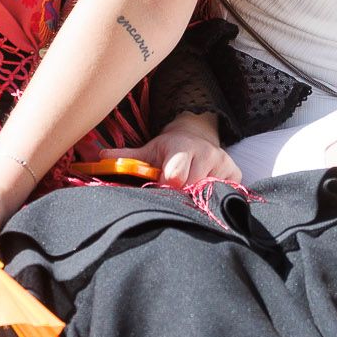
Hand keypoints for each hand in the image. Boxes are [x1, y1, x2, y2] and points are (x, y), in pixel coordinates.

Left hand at [123, 115, 242, 189]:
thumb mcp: (148, 151)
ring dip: (195, 198)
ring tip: (187, 192)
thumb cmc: (168, 150)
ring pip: (207, 193)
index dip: (166, 187)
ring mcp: (223, 163)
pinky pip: (224, 195)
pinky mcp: (236, 174)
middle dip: (180, 195)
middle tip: (173, 193)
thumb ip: (126, 158)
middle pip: (191, 188)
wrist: (196, 138)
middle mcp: (206, 152)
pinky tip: (203, 192)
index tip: (162, 189)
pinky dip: (212, 198)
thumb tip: (100, 158)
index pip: (176, 174)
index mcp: (182, 146)